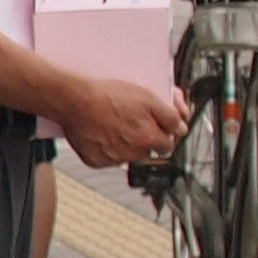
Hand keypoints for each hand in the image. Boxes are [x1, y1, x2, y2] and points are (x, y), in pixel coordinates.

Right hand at [52, 73, 185, 171]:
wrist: (75, 101)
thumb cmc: (108, 96)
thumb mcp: (149, 97)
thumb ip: (171, 116)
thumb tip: (181, 127)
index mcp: (150, 139)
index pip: (170, 143)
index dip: (166, 130)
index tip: (159, 123)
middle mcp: (135, 154)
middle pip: (149, 149)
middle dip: (146, 136)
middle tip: (134, 119)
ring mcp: (115, 159)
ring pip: (130, 154)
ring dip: (127, 142)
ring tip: (115, 122)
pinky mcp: (97, 161)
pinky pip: (109, 157)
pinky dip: (108, 147)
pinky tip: (103, 131)